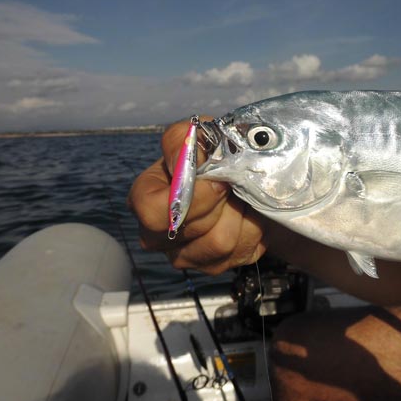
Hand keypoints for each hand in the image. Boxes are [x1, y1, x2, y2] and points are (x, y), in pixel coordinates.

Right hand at [127, 119, 267, 273]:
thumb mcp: (197, 134)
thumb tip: (186, 161)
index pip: (152, 211)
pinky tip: (248, 212)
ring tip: (242, 195)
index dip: (193, 196)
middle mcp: (157, 235)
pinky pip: (242, 250)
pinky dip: (254, 226)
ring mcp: (186, 256)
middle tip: (234, 183)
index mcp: (145, 199)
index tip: (219, 180)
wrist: (247, 177)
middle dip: (223, 202)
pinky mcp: (216, 265)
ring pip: (221, 243)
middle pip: (193, 230)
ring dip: (241, 213)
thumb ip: (183, 140)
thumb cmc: (213, 154)